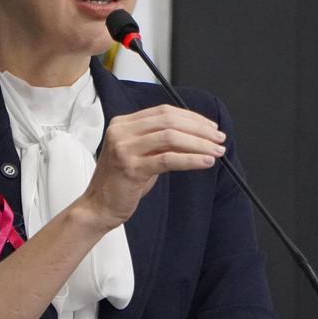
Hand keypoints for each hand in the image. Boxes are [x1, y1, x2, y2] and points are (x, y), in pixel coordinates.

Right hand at [76, 104, 226, 232]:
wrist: (98, 206)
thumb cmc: (121, 182)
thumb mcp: (140, 154)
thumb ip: (160, 141)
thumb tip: (197, 134)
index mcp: (123, 123)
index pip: (164, 111)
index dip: (192, 117)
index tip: (211, 127)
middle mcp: (121, 132)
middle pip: (169, 121)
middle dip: (199, 129)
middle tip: (219, 138)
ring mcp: (124, 149)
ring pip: (171, 137)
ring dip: (199, 144)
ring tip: (217, 151)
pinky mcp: (130, 168)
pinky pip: (168, 159)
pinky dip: (191, 159)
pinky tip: (205, 162)